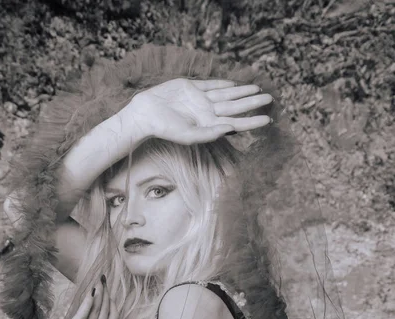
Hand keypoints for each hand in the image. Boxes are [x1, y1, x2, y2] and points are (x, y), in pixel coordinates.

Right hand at [128, 78, 272, 144]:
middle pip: (236, 107)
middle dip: (253, 103)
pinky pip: (212, 85)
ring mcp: (201, 100)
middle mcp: (208, 113)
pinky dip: (224, 84)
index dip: (252, 122)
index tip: (268, 120)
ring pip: (227, 95)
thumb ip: (210, 134)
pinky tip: (235, 84)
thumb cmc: (165, 129)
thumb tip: (231, 129)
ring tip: (258, 89)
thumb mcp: (189, 135)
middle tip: (270, 99)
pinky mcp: (192, 88)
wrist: (147, 113)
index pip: (236, 123)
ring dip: (243, 92)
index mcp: (209, 125)